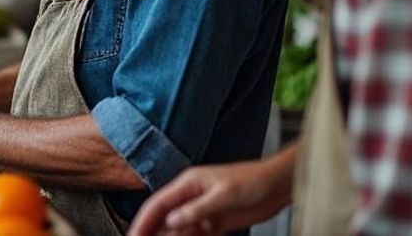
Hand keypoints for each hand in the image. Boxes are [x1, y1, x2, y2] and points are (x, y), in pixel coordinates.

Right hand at [127, 151, 294, 235]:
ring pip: (178, 229)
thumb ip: (197, 209)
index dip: (143, 221)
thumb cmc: (253, 181)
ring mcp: (202, 210)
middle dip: (151, 233)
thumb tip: (173, 220)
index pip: (158, 204)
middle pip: (164, 218)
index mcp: (188, 184)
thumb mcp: (223, 195)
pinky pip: (195, 235)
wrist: (277, 186)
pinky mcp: (215, 222)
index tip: (134, 235)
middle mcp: (191, 197)